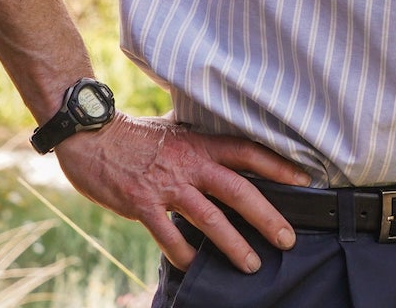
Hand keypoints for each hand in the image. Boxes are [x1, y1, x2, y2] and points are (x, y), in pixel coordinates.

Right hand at [53, 114, 310, 272]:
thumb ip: (201, 141)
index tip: (305, 182)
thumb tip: (225, 145)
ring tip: (252, 264)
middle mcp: (190, 164)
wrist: (90, 134)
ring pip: (210, 219)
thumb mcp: (175, 128)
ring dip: (234, 244)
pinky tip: (196, 266)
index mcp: (201, 144)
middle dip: (267, 216)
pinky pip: (168, 235)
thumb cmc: (135, 134)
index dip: (279, 166)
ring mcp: (167, 186)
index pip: (249, 153)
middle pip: (239, 191)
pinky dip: (183, 253)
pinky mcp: (142, 204)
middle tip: (288, 238)